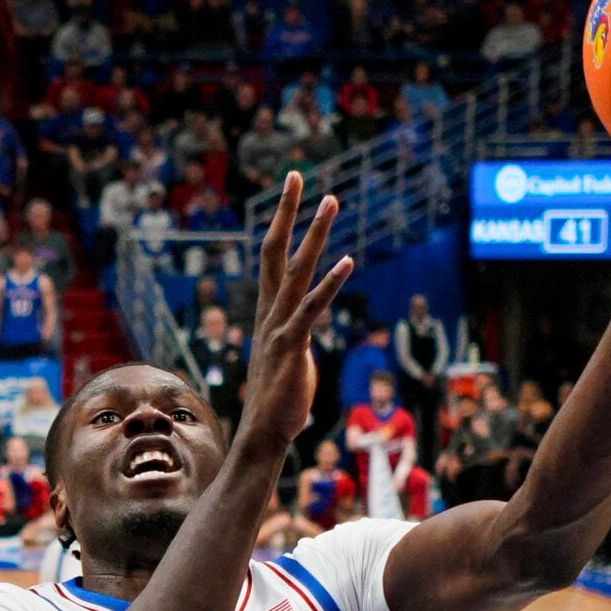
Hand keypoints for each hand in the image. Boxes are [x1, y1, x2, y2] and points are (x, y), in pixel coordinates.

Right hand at [239, 174, 354, 453]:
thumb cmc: (280, 402)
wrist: (263, 435)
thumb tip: (304, 332)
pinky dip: (330, 284)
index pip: (271, 258)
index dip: (281, 223)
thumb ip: (297, 337)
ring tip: (331, 201)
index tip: (291, 192)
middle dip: (288, 212)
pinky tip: (347, 261)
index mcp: (269, 313)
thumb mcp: (291, 359)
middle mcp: (270, 313)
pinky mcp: (293, 348)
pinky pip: (311, 309)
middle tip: (299, 175)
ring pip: (296, 271)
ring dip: (314, 234)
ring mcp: (279, 328)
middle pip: (274, 251)